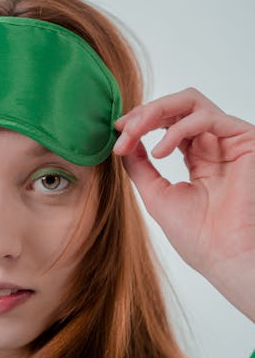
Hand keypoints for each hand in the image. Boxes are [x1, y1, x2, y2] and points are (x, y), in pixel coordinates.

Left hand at [113, 88, 254, 320]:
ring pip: (190, 101)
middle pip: (177, 106)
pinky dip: (176, 129)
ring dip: (155, 113)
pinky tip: (159, 152)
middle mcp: (214, 144)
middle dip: (143, 114)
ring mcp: (228, 140)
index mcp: (198, 156)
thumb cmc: (198, 236)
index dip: (140, 123)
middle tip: (122, 130)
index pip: (167, 123)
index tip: (116, 134)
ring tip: (134, 134)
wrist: (224, 256)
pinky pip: (205, 116)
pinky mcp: (243, 140)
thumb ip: (140, 166)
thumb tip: (124, 141)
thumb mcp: (155, 194)